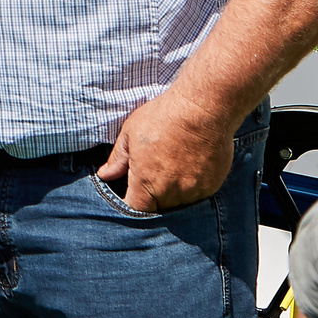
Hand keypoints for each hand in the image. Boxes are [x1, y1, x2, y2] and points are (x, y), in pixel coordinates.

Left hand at [99, 84, 233, 213]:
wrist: (203, 108)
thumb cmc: (163, 117)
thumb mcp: (131, 133)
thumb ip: (118, 160)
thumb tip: (105, 175)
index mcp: (146, 182)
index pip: (136, 209)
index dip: (132, 203)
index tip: (132, 193)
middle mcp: (171, 192)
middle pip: (159, 208)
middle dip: (153, 196)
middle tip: (154, 173)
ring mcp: (193, 190)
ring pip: (180, 202)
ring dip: (174, 192)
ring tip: (173, 166)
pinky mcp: (212, 185)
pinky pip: (198, 194)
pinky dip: (193, 185)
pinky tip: (191, 164)